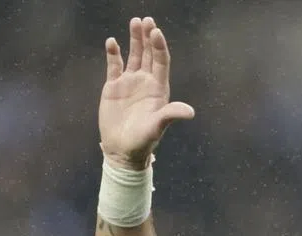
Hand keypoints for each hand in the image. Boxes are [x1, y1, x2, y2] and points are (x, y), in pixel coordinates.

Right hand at [99, 17, 194, 169]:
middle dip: (148, 37)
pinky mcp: (114, 86)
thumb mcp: (158, 127)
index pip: (161, 62)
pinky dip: (113, 53)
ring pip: (133, 56)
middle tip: (147, 19)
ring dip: (134, 39)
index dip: (159, 47)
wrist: (123, 149)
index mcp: (159, 89)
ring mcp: (130, 83)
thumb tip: (190, 112)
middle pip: (148, 54)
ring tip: (135, 21)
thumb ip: (171, 115)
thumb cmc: (143, 140)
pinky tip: (112, 42)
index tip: (157, 32)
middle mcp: (146, 82)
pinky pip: (114, 66)